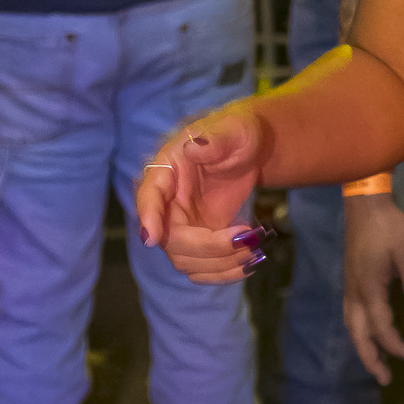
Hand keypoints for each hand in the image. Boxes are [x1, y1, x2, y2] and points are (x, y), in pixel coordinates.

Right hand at [135, 107, 267, 283]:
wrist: (250, 151)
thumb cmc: (237, 134)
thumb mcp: (232, 130)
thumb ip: (215, 140)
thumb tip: (195, 149)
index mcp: (166, 172)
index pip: (149, 197)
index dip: (148, 218)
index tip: (152, 238)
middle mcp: (167, 204)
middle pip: (170, 240)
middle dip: (207, 247)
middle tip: (245, 239)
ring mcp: (182, 227)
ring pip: (185, 261)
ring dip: (219, 264)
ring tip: (254, 249)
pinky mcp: (200, 242)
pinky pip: (203, 269)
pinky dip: (224, 273)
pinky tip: (249, 263)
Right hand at [343, 194, 403, 385]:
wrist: (364, 203)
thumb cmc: (389, 226)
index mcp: (369, 289)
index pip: (381, 328)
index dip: (395, 346)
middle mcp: (354, 292)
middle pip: (358, 334)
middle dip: (370, 358)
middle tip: (383, 379)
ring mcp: (349, 286)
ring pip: (352, 326)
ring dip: (363, 346)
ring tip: (375, 361)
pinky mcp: (350, 279)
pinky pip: (352, 314)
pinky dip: (359, 330)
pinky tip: (368, 331)